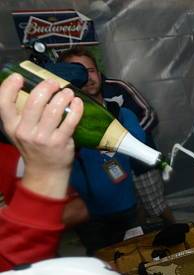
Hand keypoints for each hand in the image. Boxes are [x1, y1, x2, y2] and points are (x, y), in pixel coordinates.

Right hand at [0, 74, 82, 198]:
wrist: (46, 171)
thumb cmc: (34, 146)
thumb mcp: (20, 131)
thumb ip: (22, 114)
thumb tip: (38, 89)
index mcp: (11, 126)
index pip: (4, 103)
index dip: (9, 87)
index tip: (19, 77)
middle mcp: (24, 131)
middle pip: (34, 102)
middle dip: (46, 88)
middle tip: (54, 83)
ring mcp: (43, 138)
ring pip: (53, 110)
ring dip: (63, 96)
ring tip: (68, 92)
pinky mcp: (60, 142)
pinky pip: (70, 121)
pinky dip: (76, 109)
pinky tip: (78, 102)